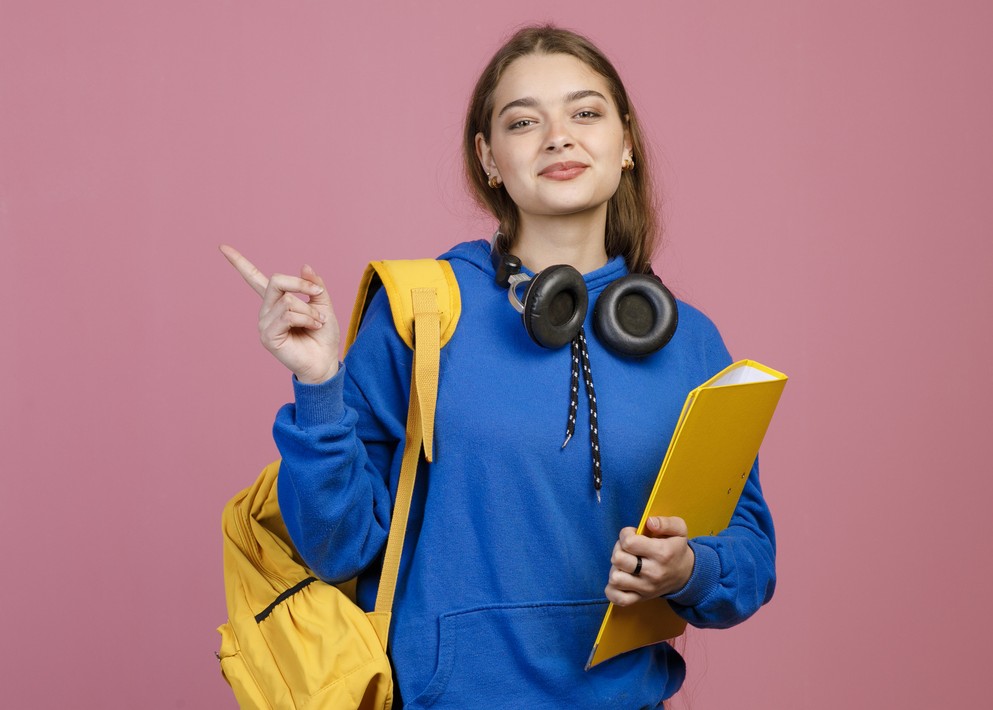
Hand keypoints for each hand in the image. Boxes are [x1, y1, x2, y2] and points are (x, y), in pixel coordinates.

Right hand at [220, 245, 340, 383]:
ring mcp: (265, 323)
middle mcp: (266, 310)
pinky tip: (313, 327)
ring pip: (288, 300)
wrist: (325, 361)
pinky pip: (288, 315)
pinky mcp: (268, 336)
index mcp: (276, 301)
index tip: (222, 247)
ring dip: (310, 310)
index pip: (253, 278)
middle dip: (302, 285)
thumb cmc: (323, 335)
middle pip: (277, 280)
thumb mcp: (323, 304)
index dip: (239, 262)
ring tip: (318, 322)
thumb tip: (305, 265)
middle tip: (318, 295)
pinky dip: (306, 318)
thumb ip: (314, 286)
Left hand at [604, 516, 694, 606]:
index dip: (625, 534)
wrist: (685, 574)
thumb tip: (649, 522)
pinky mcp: (640, 598)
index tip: (632, 535)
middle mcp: (653, 573)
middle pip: (618, 559)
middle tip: (627, 549)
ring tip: (625, 563)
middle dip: (618, 549)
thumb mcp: (679, 529)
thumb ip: (666, 522)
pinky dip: (612, 589)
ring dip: (616, 568)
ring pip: (615, 579)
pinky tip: (621, 578)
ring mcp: (646, 588)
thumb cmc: (676, 548)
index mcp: (661, 553)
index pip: (629, 542)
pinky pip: (618, 598)